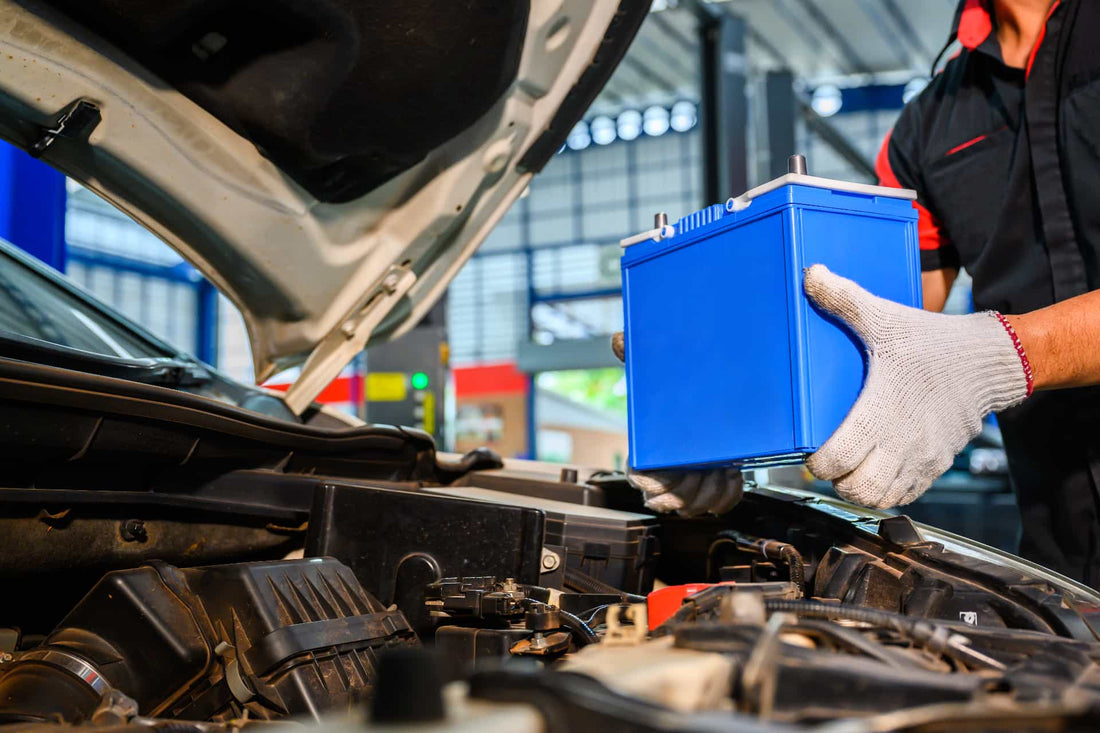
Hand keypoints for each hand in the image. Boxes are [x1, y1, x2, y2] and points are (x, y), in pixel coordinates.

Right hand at [612, 331, 743, 515]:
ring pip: (696, 507)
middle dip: (690, 489)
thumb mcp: (652, 385)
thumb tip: (618, 340)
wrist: (701, 416)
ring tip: (722, 470)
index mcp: (642, 461)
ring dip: (711, 492)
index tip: (672, 470)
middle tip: (706, 469)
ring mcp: (687, 490)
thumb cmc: (668, 406)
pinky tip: (733, 475)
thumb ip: (636, 362)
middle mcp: (664, 481)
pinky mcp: (710, 494)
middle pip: (672, 501)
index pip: (643, 484)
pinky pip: (718, 506)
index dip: (657, 484)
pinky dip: (728, 495)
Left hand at [803, 265, 1029, 508]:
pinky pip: (907, 494)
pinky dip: (888, 491)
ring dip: (862, 491)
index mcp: (881, 413)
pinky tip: (878, 472)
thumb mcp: (885, 319)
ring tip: (851, 471)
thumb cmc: (935, 342)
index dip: (817, 463)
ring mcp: (922, 457)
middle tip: (829, 463)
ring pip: (882, 498)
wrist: (993, 359)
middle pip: (858, 490)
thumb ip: (844, 300)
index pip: (838, 461)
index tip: (811, 451)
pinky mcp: (938, 462)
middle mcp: (901, 443)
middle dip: (837, 483)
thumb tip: (811, 274)